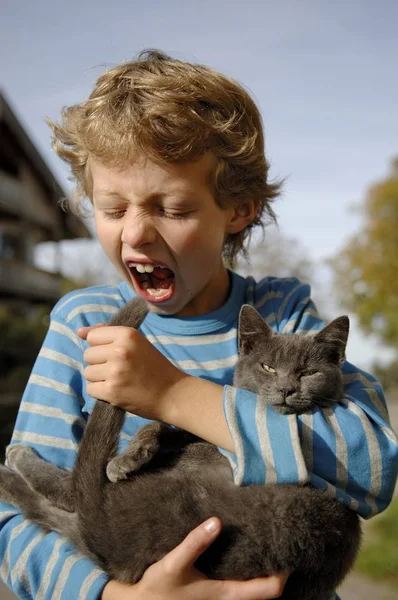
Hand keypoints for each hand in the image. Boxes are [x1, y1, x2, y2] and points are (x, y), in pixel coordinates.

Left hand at [77, 323, 187, 419]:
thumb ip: (108, 334)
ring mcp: (115, 371)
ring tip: (119, 380)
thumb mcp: (136, 343)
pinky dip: (101, 392)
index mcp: (127, 334)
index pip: (93, 336)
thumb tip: (79, 332)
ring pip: (88, 372)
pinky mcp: (112, 391)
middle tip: (119, 369)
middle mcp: (120, 350)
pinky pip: (91, 389)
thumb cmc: (154, 367)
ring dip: (99, 378)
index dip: (101, 346)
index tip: (116, 354)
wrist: (173, 394)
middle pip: (88, 355)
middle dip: (99, 363)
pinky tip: (117, 391)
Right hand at [101, 518, 288, 598]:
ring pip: (252, 586)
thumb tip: (216, 522)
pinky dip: (246, 567)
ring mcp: (220, 597)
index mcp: (225, 594)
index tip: (289, 548)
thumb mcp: (173, 564)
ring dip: (261, 566)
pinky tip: (241, 547)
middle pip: (265, 588)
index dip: (283, 572)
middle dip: (276, 566)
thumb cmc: (158, 588)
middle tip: (280, 537)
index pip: (269, 589)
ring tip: (265, 538)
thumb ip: (193, 543)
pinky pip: (239, 582)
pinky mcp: (212, 592)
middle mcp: (227, 599)